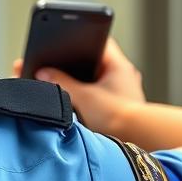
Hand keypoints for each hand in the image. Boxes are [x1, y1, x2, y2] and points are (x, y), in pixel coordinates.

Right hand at [11, 36, 145, 134]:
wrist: (137, 141)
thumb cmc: (118, 118)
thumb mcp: (82, 97)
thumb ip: (61, 82)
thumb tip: (43, 73)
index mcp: (117, 65)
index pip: (96, 40)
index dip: (77, 39)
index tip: (61, 43)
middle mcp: (123, 75)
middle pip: (94, 62)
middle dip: (74, 66)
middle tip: (57, 70)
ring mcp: (123, 91)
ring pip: (97, 80)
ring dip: (81, 84)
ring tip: (68, 92)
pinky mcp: (120, 106)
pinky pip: (100, 96)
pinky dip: (89, 98)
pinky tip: (79, 107)